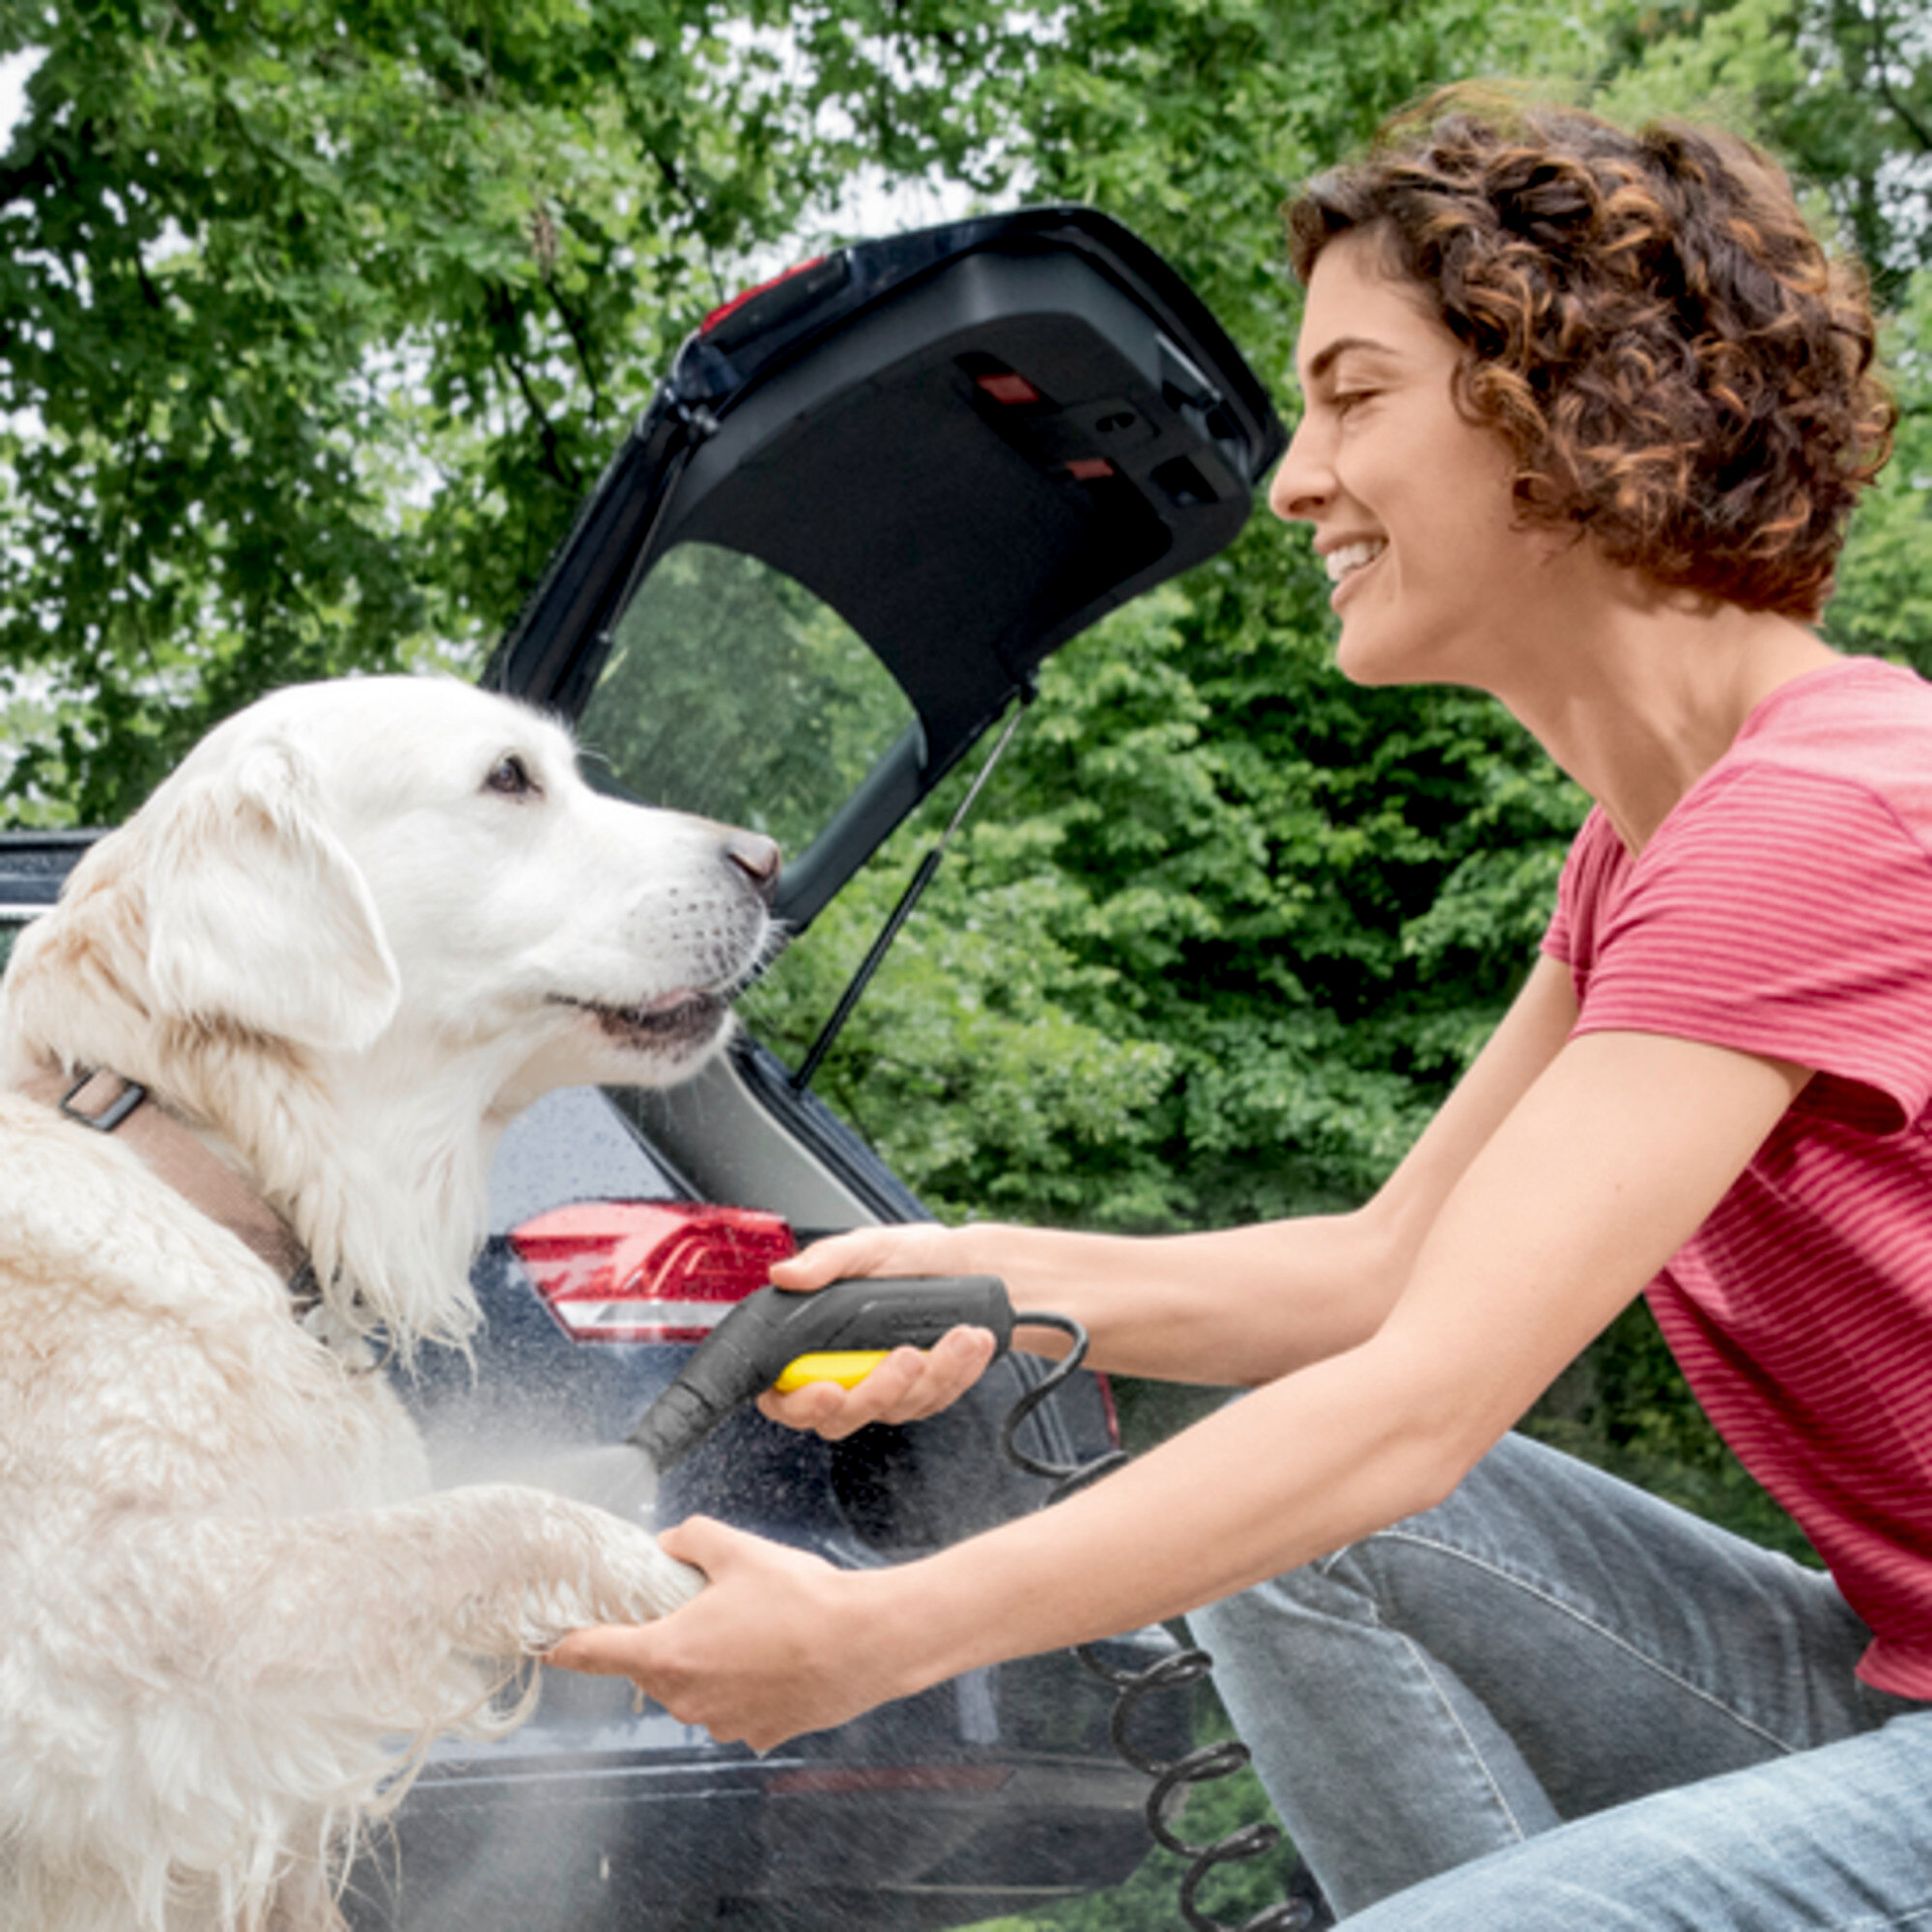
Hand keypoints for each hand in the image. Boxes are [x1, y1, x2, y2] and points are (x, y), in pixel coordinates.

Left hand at [544, 1516, 904, 1751]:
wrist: (865, 1641)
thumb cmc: (801, 1597)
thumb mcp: (738, 1549)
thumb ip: (689, 1540)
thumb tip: (669, 1544)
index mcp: (669, 1653)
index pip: (593, 1653)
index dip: (563, 1644)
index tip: (544, 1643)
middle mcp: (686, 1698)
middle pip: (649, 1668)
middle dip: (663, 1638)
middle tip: (697, 1605)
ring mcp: (722, 1723)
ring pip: (691, 1690)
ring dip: (705, 1663)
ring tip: (749, 1628)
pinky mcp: (757, 1735)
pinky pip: (731, 1707)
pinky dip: (741, 1685)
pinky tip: (773, 1658)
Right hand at [759, 1223, 997, 1436]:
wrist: (963, 1261)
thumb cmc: (906, 1255)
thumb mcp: (865, 1247)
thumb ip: (825, 1261)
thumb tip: (786, 1275)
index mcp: (812, 1345)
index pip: (784, 1396)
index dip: (799, 1404)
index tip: (828, 1389)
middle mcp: (843, 1375)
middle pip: (841, 1418)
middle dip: (877, 1392)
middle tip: (907, 1356)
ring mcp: (884, 1391)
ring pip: (898, 1409)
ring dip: (932, 1375)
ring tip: (959, 1335)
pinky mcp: (923, 1395)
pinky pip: (937, 1399)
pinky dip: (959, 1372)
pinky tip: (974, 1342)